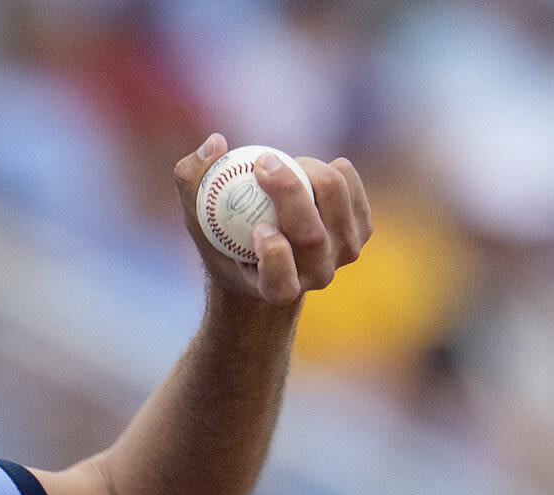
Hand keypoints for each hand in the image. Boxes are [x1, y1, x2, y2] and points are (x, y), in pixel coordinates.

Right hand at [175, 133, 371, 308]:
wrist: (266, 254)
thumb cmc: (225, 237)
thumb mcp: (197, 217)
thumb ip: (192, 181)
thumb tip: (215, 144)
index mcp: (276, 291)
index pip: (281, 283)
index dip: (275, 256)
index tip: (258, 229)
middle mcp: (315, 279)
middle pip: (311, 234)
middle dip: (288, 192)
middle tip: (263, 163)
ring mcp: (343, 255)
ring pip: (335, 202)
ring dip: (308, 171)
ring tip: (285, 166)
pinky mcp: (361, 230)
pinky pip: (351, 187)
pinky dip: (331, 169)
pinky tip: (309, 171)